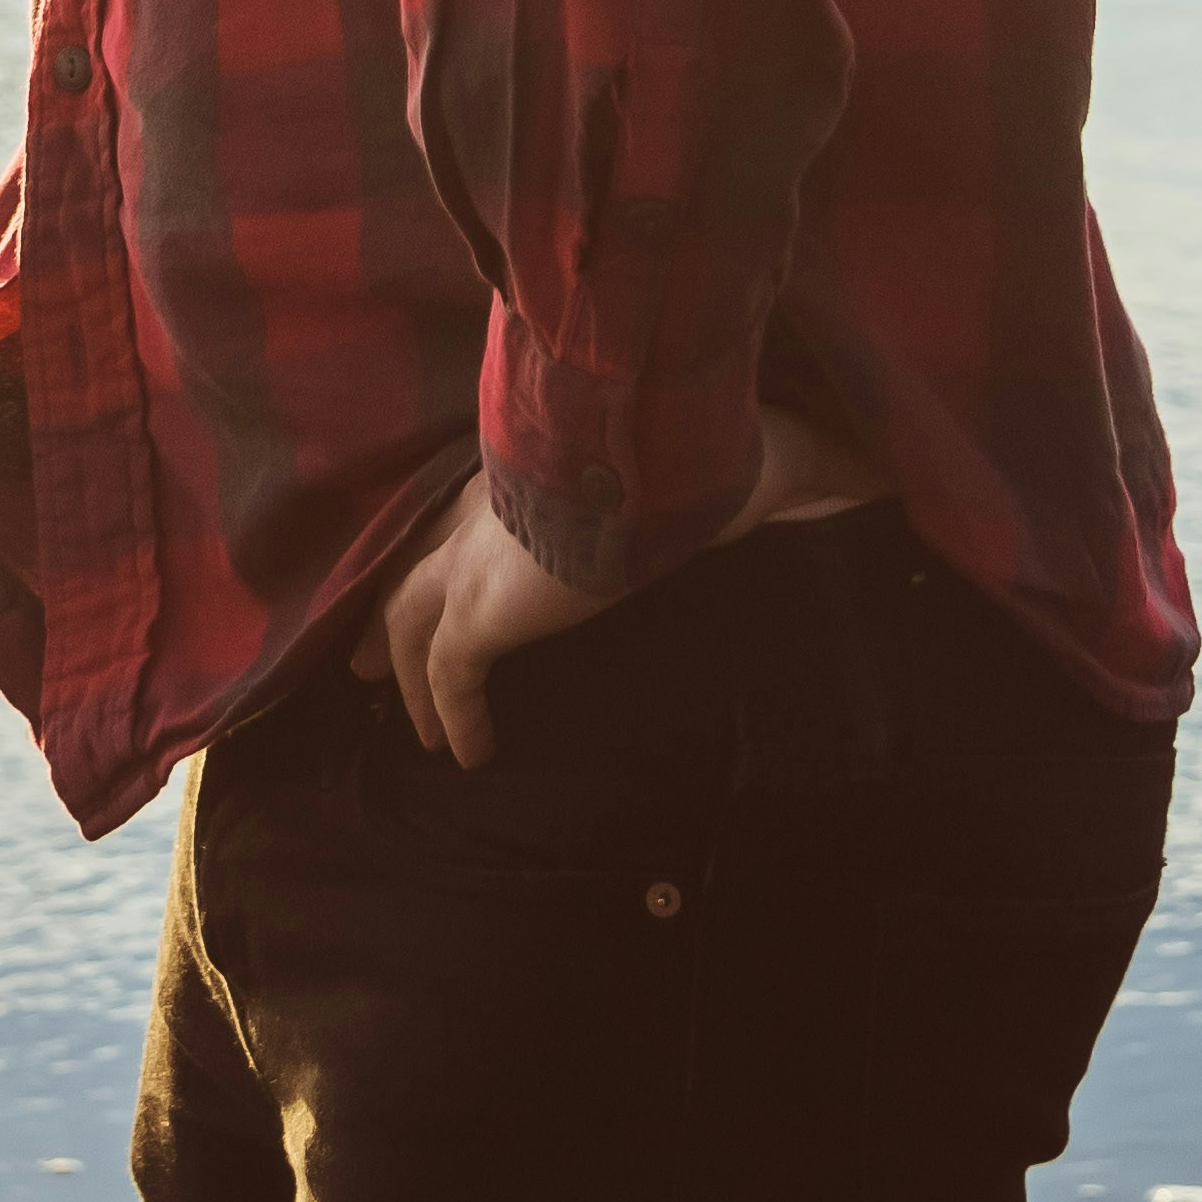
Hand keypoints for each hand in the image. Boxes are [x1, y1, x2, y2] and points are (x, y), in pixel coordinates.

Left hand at [369, 409, 883, 772]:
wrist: (661, 454)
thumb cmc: (684, 446)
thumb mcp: (685, 468)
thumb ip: (723, 479)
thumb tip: (833, 480)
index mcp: (521, 472)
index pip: (456, 519)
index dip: (437, 561)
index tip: (430, 591)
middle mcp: (482, 510)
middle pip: (406, 568)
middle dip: (385, 621)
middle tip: (368, 666)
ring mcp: (472, 558)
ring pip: (409, 624)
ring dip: (412, 680)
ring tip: (424, 733)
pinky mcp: (481, 608)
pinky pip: (448, 673)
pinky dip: (452, 714)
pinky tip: (470, 755)